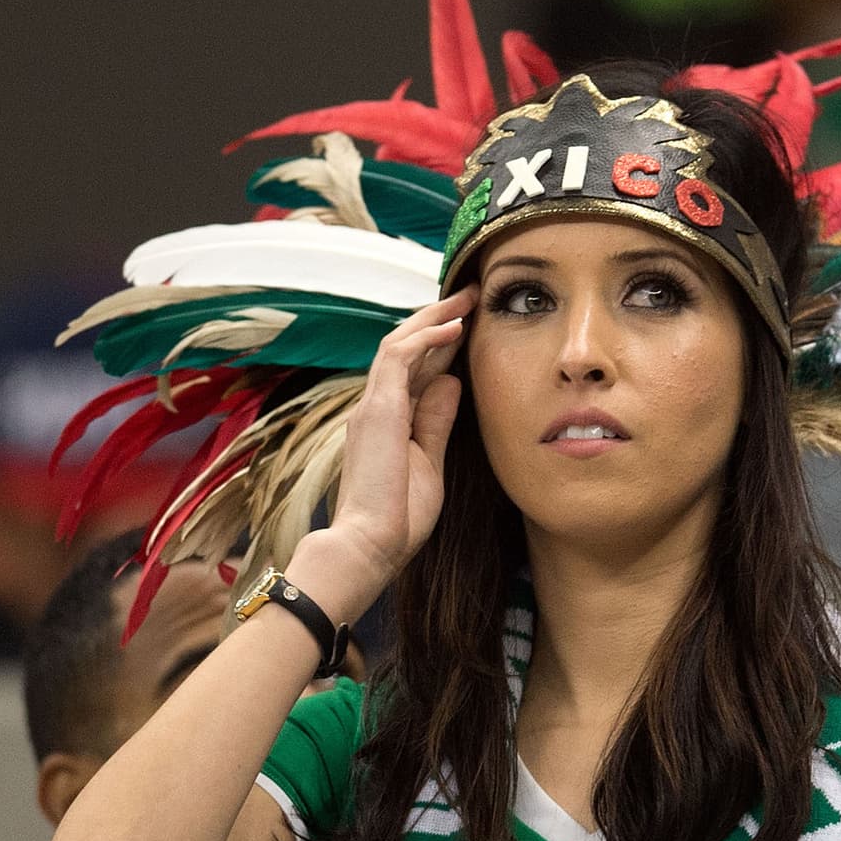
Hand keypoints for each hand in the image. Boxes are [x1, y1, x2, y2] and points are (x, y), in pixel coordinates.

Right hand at [294, 287, 476, 618]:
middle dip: (437, 319)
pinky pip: (399, 357)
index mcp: (387, 421)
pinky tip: (454, 327)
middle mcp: (375, 406)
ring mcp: (373, 405)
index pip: (414, 369)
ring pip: (398, 342)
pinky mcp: (377, 408)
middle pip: (405, 347)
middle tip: (470, 295)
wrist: (370, 544)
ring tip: (465, 299)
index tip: (469, 325)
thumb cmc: (398, 517)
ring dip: (433, 318)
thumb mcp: (429, 461)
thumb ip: (436, 421)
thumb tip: (452, 384)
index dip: (440, 343)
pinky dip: (427, 338)